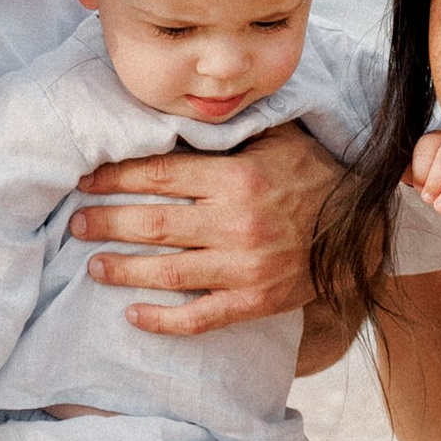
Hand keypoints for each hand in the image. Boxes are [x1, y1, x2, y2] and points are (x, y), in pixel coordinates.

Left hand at [68, 121, 340, 338]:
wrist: (364, 229)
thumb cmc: (315, 176)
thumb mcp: (278, 138)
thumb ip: (230, 132)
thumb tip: (176, 119)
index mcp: (237, 177)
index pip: (159, 176)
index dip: (115, 178)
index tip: (86, 180)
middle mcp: (237, 223)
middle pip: (153, 224)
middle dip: (106, 223)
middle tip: (76, 223)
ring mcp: (245, 267)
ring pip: (168, 272)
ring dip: (123, 270)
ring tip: (93, 265)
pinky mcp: (256, 301)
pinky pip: (200, 317)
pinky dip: (163, 321)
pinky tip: (133, 316)